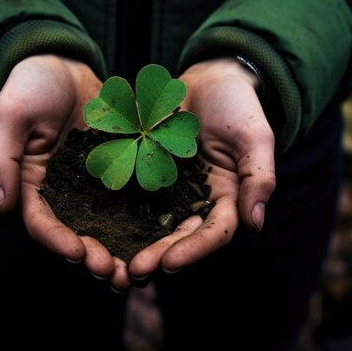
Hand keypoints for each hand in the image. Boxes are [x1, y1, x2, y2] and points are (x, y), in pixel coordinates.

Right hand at [0, 54, 130, 290]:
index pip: (41, 223)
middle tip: (115, 274)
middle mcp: (64, 193)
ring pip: (110, 224)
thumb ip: (1, 159)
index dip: (57, 241)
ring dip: (124, 248)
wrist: (62, 64)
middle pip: (79, 233)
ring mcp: (93, 184)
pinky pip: (135, 198)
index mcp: (33, 186)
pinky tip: (166, 232)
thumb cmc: (29, 86)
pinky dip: (147, 218)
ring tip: (143, 267)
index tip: (77, 253)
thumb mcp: (9, 115)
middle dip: (95, 256)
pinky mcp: (120, 169)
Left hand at [129, 57, 275, 277]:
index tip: (170, 264)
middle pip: (177, 236)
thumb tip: (256, 223)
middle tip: (133, 271)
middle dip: (157, 255)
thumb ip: (259, 177)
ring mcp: (167, 188)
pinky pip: (127, 193)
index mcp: (225, 198)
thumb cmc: (238, 106)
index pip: (213, 233)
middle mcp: (195, 201)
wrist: (209, 79)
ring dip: (131, 242)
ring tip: (110, 259)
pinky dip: (112, 210)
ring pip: (149, 223)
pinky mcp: (143, 171)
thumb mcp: (255, 137)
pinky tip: (93, 224)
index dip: (193, 250)